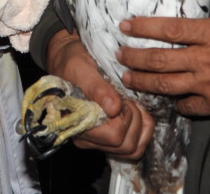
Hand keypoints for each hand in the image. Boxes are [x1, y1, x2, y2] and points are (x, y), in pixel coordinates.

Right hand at [46, 29, 153, 159]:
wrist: (67, 60)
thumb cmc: (72, 64)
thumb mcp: (82, 69)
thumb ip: (97, 89)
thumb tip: (114, 109)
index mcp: (78, 124)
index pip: (113, 136)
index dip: (125, 117)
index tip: (121, 97)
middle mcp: (87, 138)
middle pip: (126, 146)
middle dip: (135, 120)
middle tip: (127, 100)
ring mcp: (99, 140)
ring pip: (133, 150)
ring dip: (141, 126)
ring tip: (132, 105)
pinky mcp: (108, 138)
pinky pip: (134, 147)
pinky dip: (142, 130)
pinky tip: (136, 112)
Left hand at [117, 0, 209, 128]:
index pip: (171, 28)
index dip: (144, 27)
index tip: (126, 25)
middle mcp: (207, 59)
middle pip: (161, 58)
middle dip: (135, 56)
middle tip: (119, 54)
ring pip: (166, 84)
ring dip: (144, 81)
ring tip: (128, 77)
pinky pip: (188, 106)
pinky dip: (176, 103)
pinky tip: (169, 100)